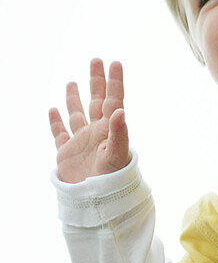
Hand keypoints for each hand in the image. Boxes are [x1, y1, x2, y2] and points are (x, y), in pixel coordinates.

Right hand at [49, 59, 130, 183]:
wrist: (96, 202)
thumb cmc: (113, 180)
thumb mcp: (118, 155)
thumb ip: (119, 132)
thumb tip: (120, 110)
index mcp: (110, 130)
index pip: (113, 100)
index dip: (114, 82)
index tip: (115, 62)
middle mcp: (96, 132)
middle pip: (96, 101)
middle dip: (96, 81)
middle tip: (95, 60)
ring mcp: (81, 141)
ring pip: (77, 114)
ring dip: (74, 98)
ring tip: (72, 82)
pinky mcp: (67, 153)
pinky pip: (59, 133)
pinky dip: (55, 121)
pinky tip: (53, 109)